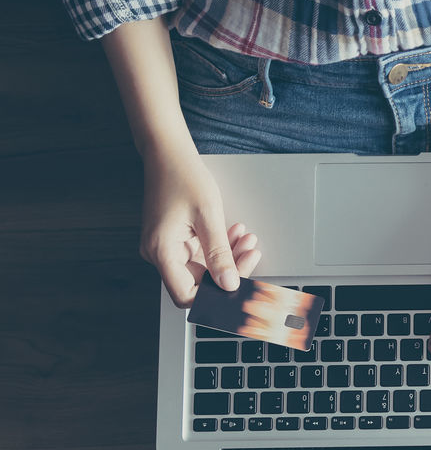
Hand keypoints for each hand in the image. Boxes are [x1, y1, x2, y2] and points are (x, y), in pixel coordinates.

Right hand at [140, 147, 260, 307]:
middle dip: (229, 270)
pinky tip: (235, 234)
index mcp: (162, 251)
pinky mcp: (174, 239)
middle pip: (198, 282)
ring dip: (228, 256)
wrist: (169, 154)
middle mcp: (159, 253)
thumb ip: (220, 254)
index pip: (187, 295)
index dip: (214, 296)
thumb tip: (229, 284)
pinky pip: (200, 253)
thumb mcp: (208, 216)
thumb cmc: (183, 176)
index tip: (239, 284)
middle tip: (251, 253)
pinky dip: (219, 246)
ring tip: (247, 239)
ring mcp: (166, 247)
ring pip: (203, 267)